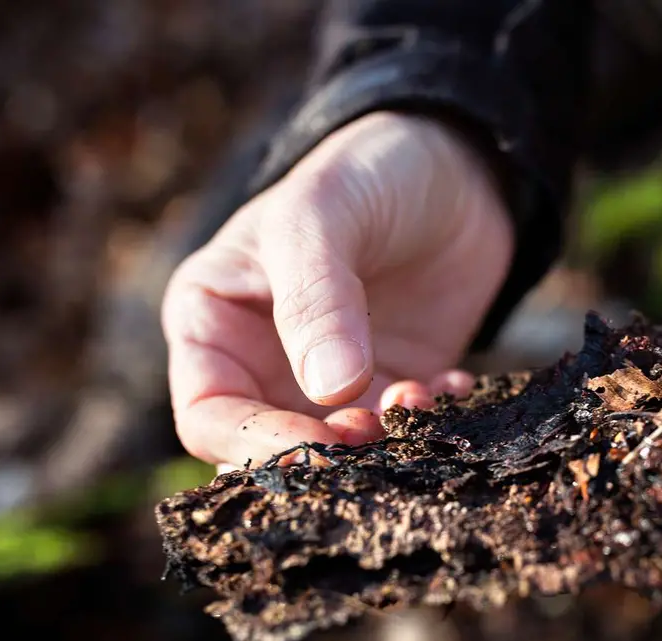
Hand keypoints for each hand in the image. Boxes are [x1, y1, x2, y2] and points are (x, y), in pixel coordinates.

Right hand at [161, 111, 513, 468]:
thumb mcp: (319, 219)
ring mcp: (327, 379)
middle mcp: (261, 361)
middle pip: (272, 447)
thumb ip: (316, 301)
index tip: (317, 448)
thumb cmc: (360, 174)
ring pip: (341, 448)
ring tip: (421, 396)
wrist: (450, 165)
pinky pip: (398, 428)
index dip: (256, 444)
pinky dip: (426, 420)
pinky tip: (452, 384)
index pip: (209, 414)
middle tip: (375, 430)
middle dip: (325, 453)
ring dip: (382, 440)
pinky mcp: (388, 384)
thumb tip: (331, 392)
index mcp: (213, 321)